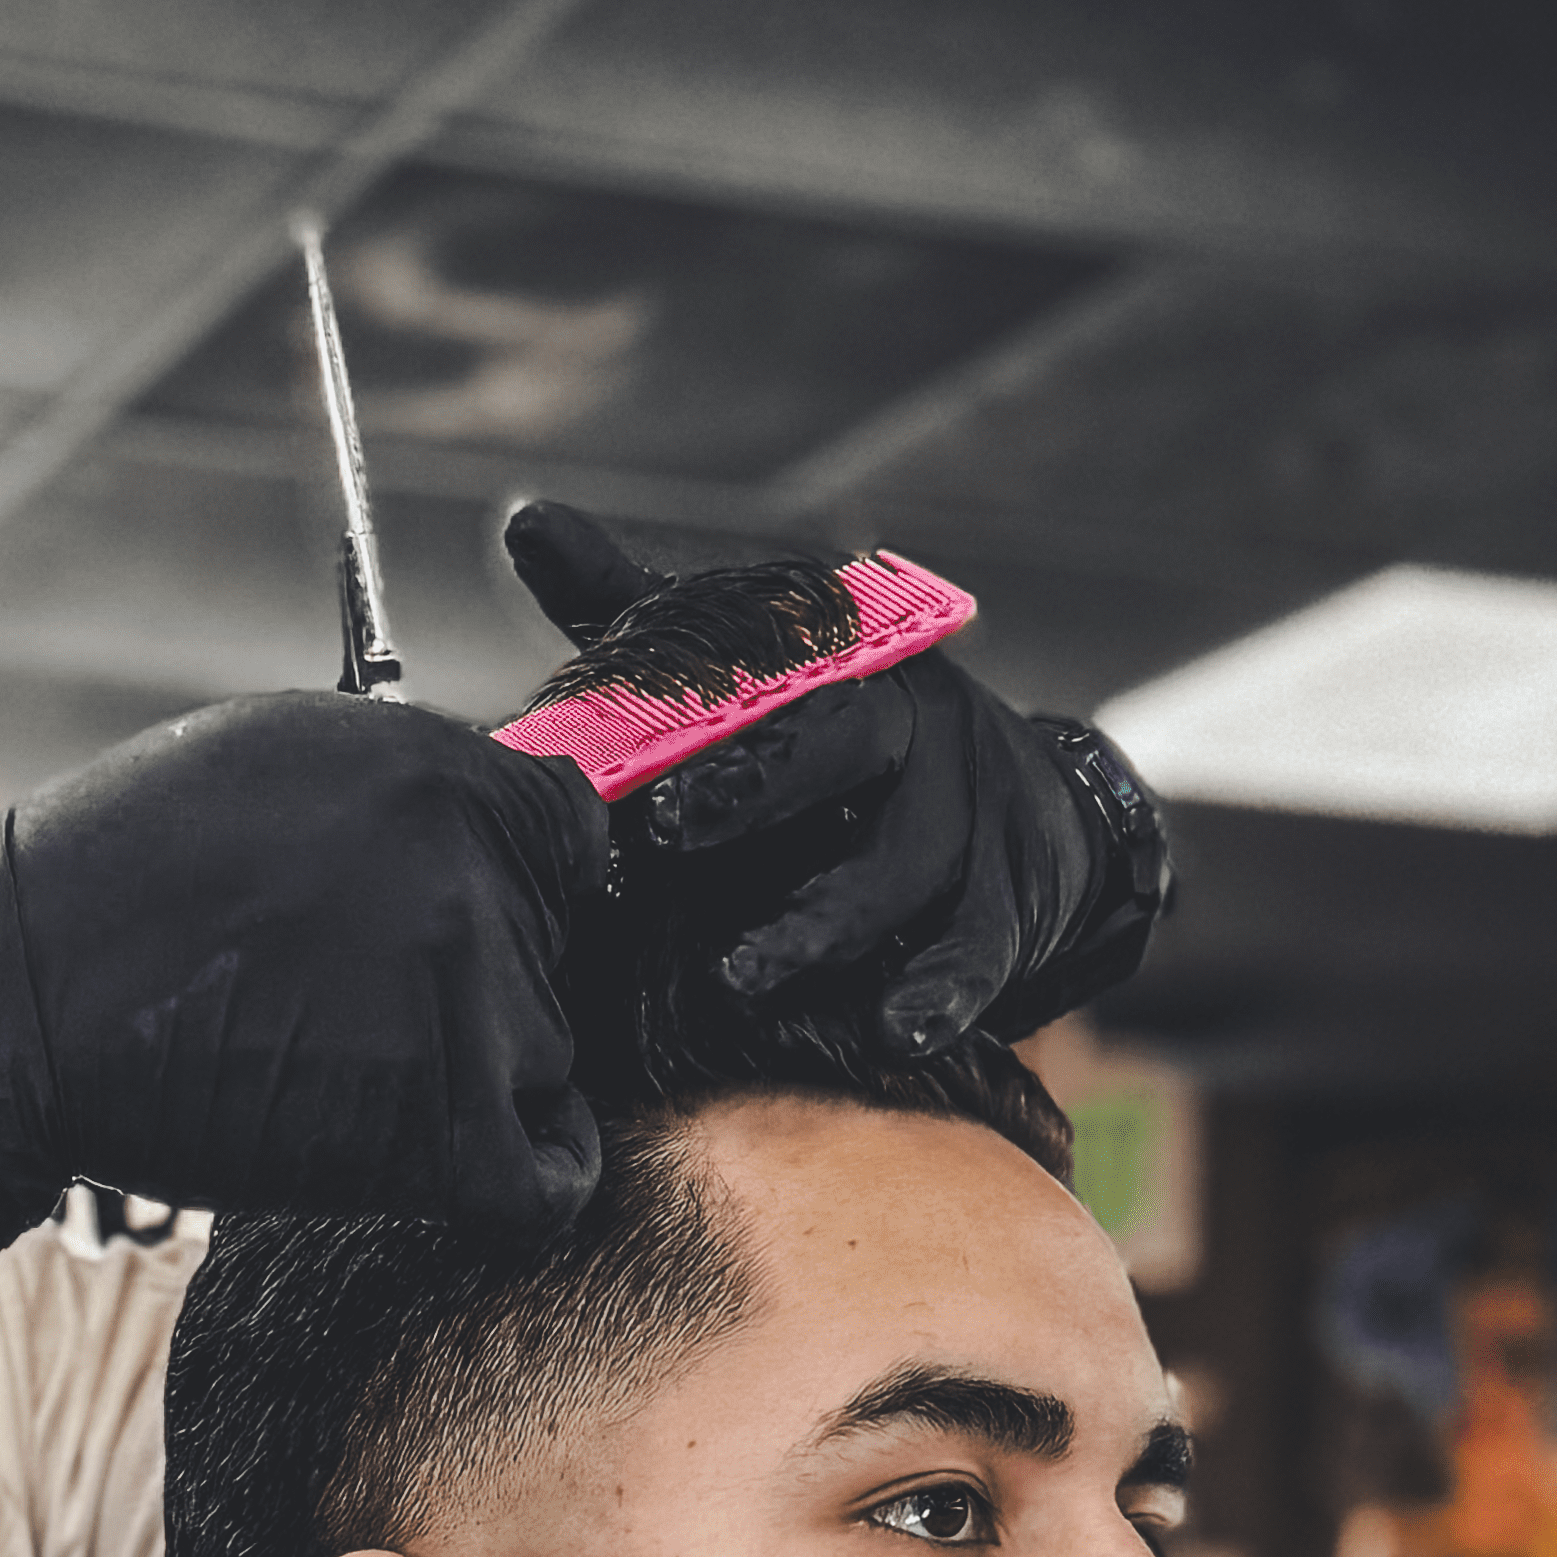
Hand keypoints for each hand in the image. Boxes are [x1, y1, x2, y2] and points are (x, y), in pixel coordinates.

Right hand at [0, 691, 608, 1241]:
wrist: (17, 1010)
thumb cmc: (111, 885)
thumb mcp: (268, 762)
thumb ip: (399, 787)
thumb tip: (474, 823)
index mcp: (439, 772)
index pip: (568, 835)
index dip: (517, 883)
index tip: (464, 922)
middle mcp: (473, 875)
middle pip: (554, 951)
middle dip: (474, 980)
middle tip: (356, 1007)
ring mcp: (471, 1003)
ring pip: (540, 1056)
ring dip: (467, 1073)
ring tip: (339, 1069)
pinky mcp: (445, 1129)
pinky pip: (548, 1175)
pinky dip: (522, 1175)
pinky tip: (452, 1155)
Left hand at [503, 502, 1172, 1058]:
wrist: (1027, 815)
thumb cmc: (841, 743)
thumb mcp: (753, 670)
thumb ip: (640, 613)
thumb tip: (528, 522)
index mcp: (849, 664)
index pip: (779, 667)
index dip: (702, 698)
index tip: (631, 753)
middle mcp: (918, 726)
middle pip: (844, 744)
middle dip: (758, 787)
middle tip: (669, 834)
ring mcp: (972, 815)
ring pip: (904, 863)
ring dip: (821, 924)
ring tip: (738, 981)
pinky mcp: (1009, 906)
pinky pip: (977, 951)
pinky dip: (939, 994)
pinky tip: (892, 1033)